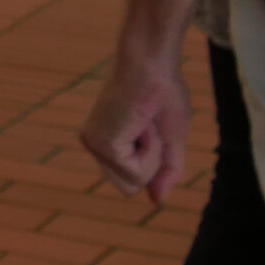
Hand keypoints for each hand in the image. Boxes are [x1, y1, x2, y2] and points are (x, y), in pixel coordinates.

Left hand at [80, 47, 189, 202]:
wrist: (153, 64)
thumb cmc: (162, 93)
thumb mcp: (171, 140)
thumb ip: (166, 171)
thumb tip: (156, 200)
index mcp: (107, 142)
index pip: (130, 181)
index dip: (152, 163)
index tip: (151, 128)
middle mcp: (93, 145)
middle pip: (129, 187)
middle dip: (151, 162)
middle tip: (148, 127)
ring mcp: (93, 145)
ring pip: (134, 182)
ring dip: (152, 155)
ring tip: (145, 123)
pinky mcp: (100, 144)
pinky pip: (136, 171)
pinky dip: (150, 150)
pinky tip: (141, 123)